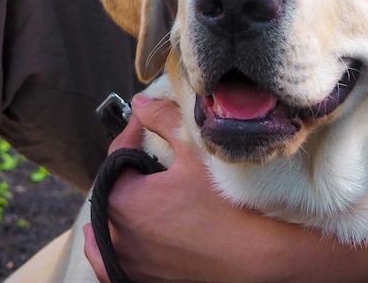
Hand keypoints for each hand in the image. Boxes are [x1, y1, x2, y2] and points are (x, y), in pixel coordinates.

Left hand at [83, 94, 320, 282]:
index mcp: (123, 200)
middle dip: (128, 168)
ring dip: (118, 207)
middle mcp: (118, 236)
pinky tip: (116, 237)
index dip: (134, 131)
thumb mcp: (196, 151)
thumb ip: (163, 120)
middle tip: (151, 153)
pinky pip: (111, 263)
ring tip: (139, 192)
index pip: (117, 154)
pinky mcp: (143, 280)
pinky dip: (109, 249)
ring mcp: (130, 263)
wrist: (259, 259)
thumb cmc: (229, 205)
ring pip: (108, 228)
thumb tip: (140, 103)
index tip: (146, 121)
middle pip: (112, 190)